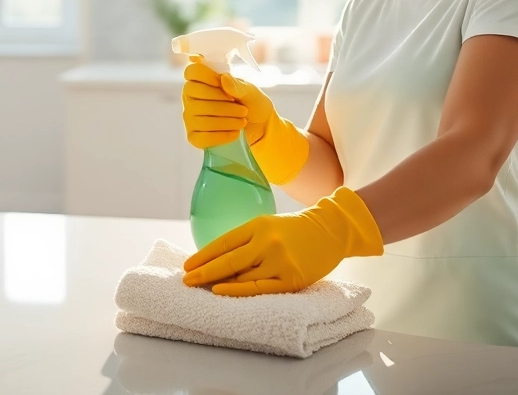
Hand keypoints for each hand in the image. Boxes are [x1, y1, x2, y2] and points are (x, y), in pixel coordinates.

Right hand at [181, 55, 310, 182]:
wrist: (260, 127)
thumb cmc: (252, 103)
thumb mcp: (250, 92)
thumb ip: (237, 85)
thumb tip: (224, 79)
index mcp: (202, 80)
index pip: (192, 71)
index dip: (206, 76)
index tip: (223, 84)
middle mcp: (191, 97)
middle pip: (195, 94)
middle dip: (223, 103)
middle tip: (242, 109)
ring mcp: (190, 117)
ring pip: (201, 118)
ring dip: (226, 121)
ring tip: (242, 121)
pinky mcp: (194, 136)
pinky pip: (201, 137)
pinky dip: (221, 136)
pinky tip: (234, 133)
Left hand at [182, 187, 382, 296]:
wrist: (331, 231)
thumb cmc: (296, 230)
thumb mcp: (269, 225)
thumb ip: (247, 240)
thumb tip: (218, 260)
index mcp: (259, 225)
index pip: (224, 242)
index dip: (203, 255)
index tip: (187, 265)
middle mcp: (268, 242)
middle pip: (228, 260)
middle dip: (203, 271)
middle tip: (185, 280)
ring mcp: (279, 261)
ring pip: (241, 276)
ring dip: (217, 282)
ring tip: (200, 288)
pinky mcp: (291, 279)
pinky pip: (258, 288)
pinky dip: (237, 291)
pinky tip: (221, 291)